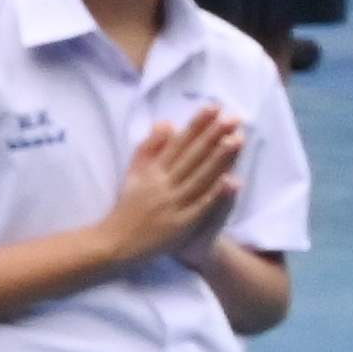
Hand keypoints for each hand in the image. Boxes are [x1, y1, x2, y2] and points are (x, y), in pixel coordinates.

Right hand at [107, 108, 242, 260]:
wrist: (115, 244)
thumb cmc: (127, 208)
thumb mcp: (133, 174)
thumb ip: (149, 148)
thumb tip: (166, 123)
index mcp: (152, 172)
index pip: (177, 144)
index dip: (196, 125)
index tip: (213, 108)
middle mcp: (162, 185)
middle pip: (191, 157)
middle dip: (212, 136)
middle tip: (232, 118)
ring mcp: (172, 204)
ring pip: (199, 178)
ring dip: (219, 159)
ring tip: (237, 140)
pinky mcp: (180, 224)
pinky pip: (200, 206)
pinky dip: (215, 194)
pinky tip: (231, 180)